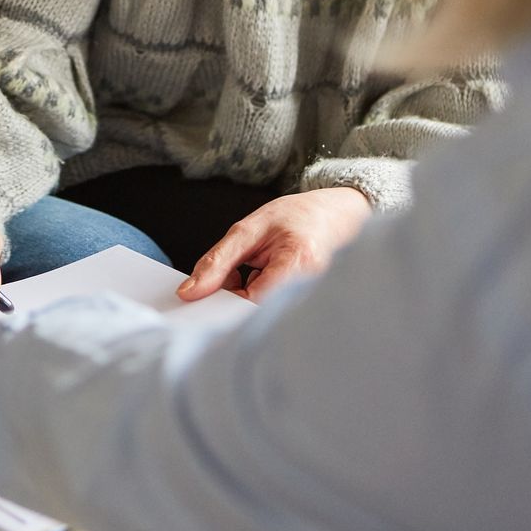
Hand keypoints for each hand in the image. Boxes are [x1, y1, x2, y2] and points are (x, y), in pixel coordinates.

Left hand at [178, 187, 372, 301]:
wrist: (341, 215)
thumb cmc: (300, 216)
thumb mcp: (250, 228)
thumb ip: (218, 261)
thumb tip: (190, 292)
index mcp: (297, 263)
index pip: (248, 303)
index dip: (223, 300)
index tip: (208, 291)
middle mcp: (310, 289)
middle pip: (255, 315)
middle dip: (234, 298)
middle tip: (233, 273)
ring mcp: (312, 301)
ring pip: (261, 315)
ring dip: (246, 298)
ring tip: (252, 270)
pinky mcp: (307, 307)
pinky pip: (272, 312)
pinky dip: (258, 299)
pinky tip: (263, 279)